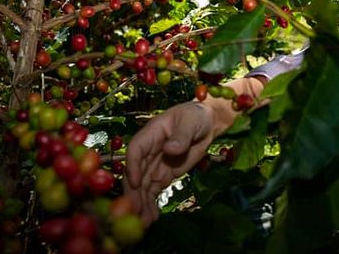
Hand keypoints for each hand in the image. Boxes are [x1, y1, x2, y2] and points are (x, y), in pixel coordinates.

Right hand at [124, 101, 214, 225]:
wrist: (207, 123)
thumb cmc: (196, 116)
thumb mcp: (190, 121)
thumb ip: (181, 135)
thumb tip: (170, 149)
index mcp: (152, 134)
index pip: (136, 150)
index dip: (132, 165)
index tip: (135, 182)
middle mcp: (149, 151)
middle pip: (136, 172)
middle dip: (134, 192)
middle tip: (135, 212)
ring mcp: (154, 164)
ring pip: (143, 186)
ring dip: (141, 203)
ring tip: (143, 222)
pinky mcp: (163, 175)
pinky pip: (153, 191)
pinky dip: (150, 204)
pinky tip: (151, 218)